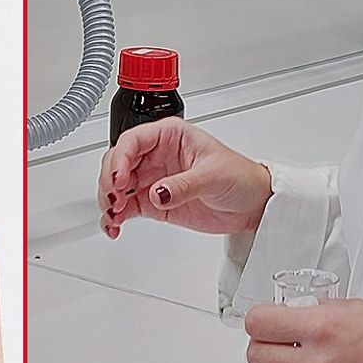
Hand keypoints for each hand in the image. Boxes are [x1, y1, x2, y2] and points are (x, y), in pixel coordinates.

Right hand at [98, 117, 272, 237]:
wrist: (254, 205)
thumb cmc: (241, 177)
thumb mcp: (213, 176)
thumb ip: (183, 185)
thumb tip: (156, 193)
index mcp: (169, 136)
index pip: (132, 141)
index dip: (120, 158)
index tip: (119, 179)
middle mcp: (156, 155)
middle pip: (117, 163)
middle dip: (109, 181)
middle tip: (114, 200)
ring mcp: (152, 179)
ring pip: (116, 186)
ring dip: (108, 201)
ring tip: (113, 217)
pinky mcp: (153, 202)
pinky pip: (125, 207)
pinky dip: (115, 217)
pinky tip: (114, 226)